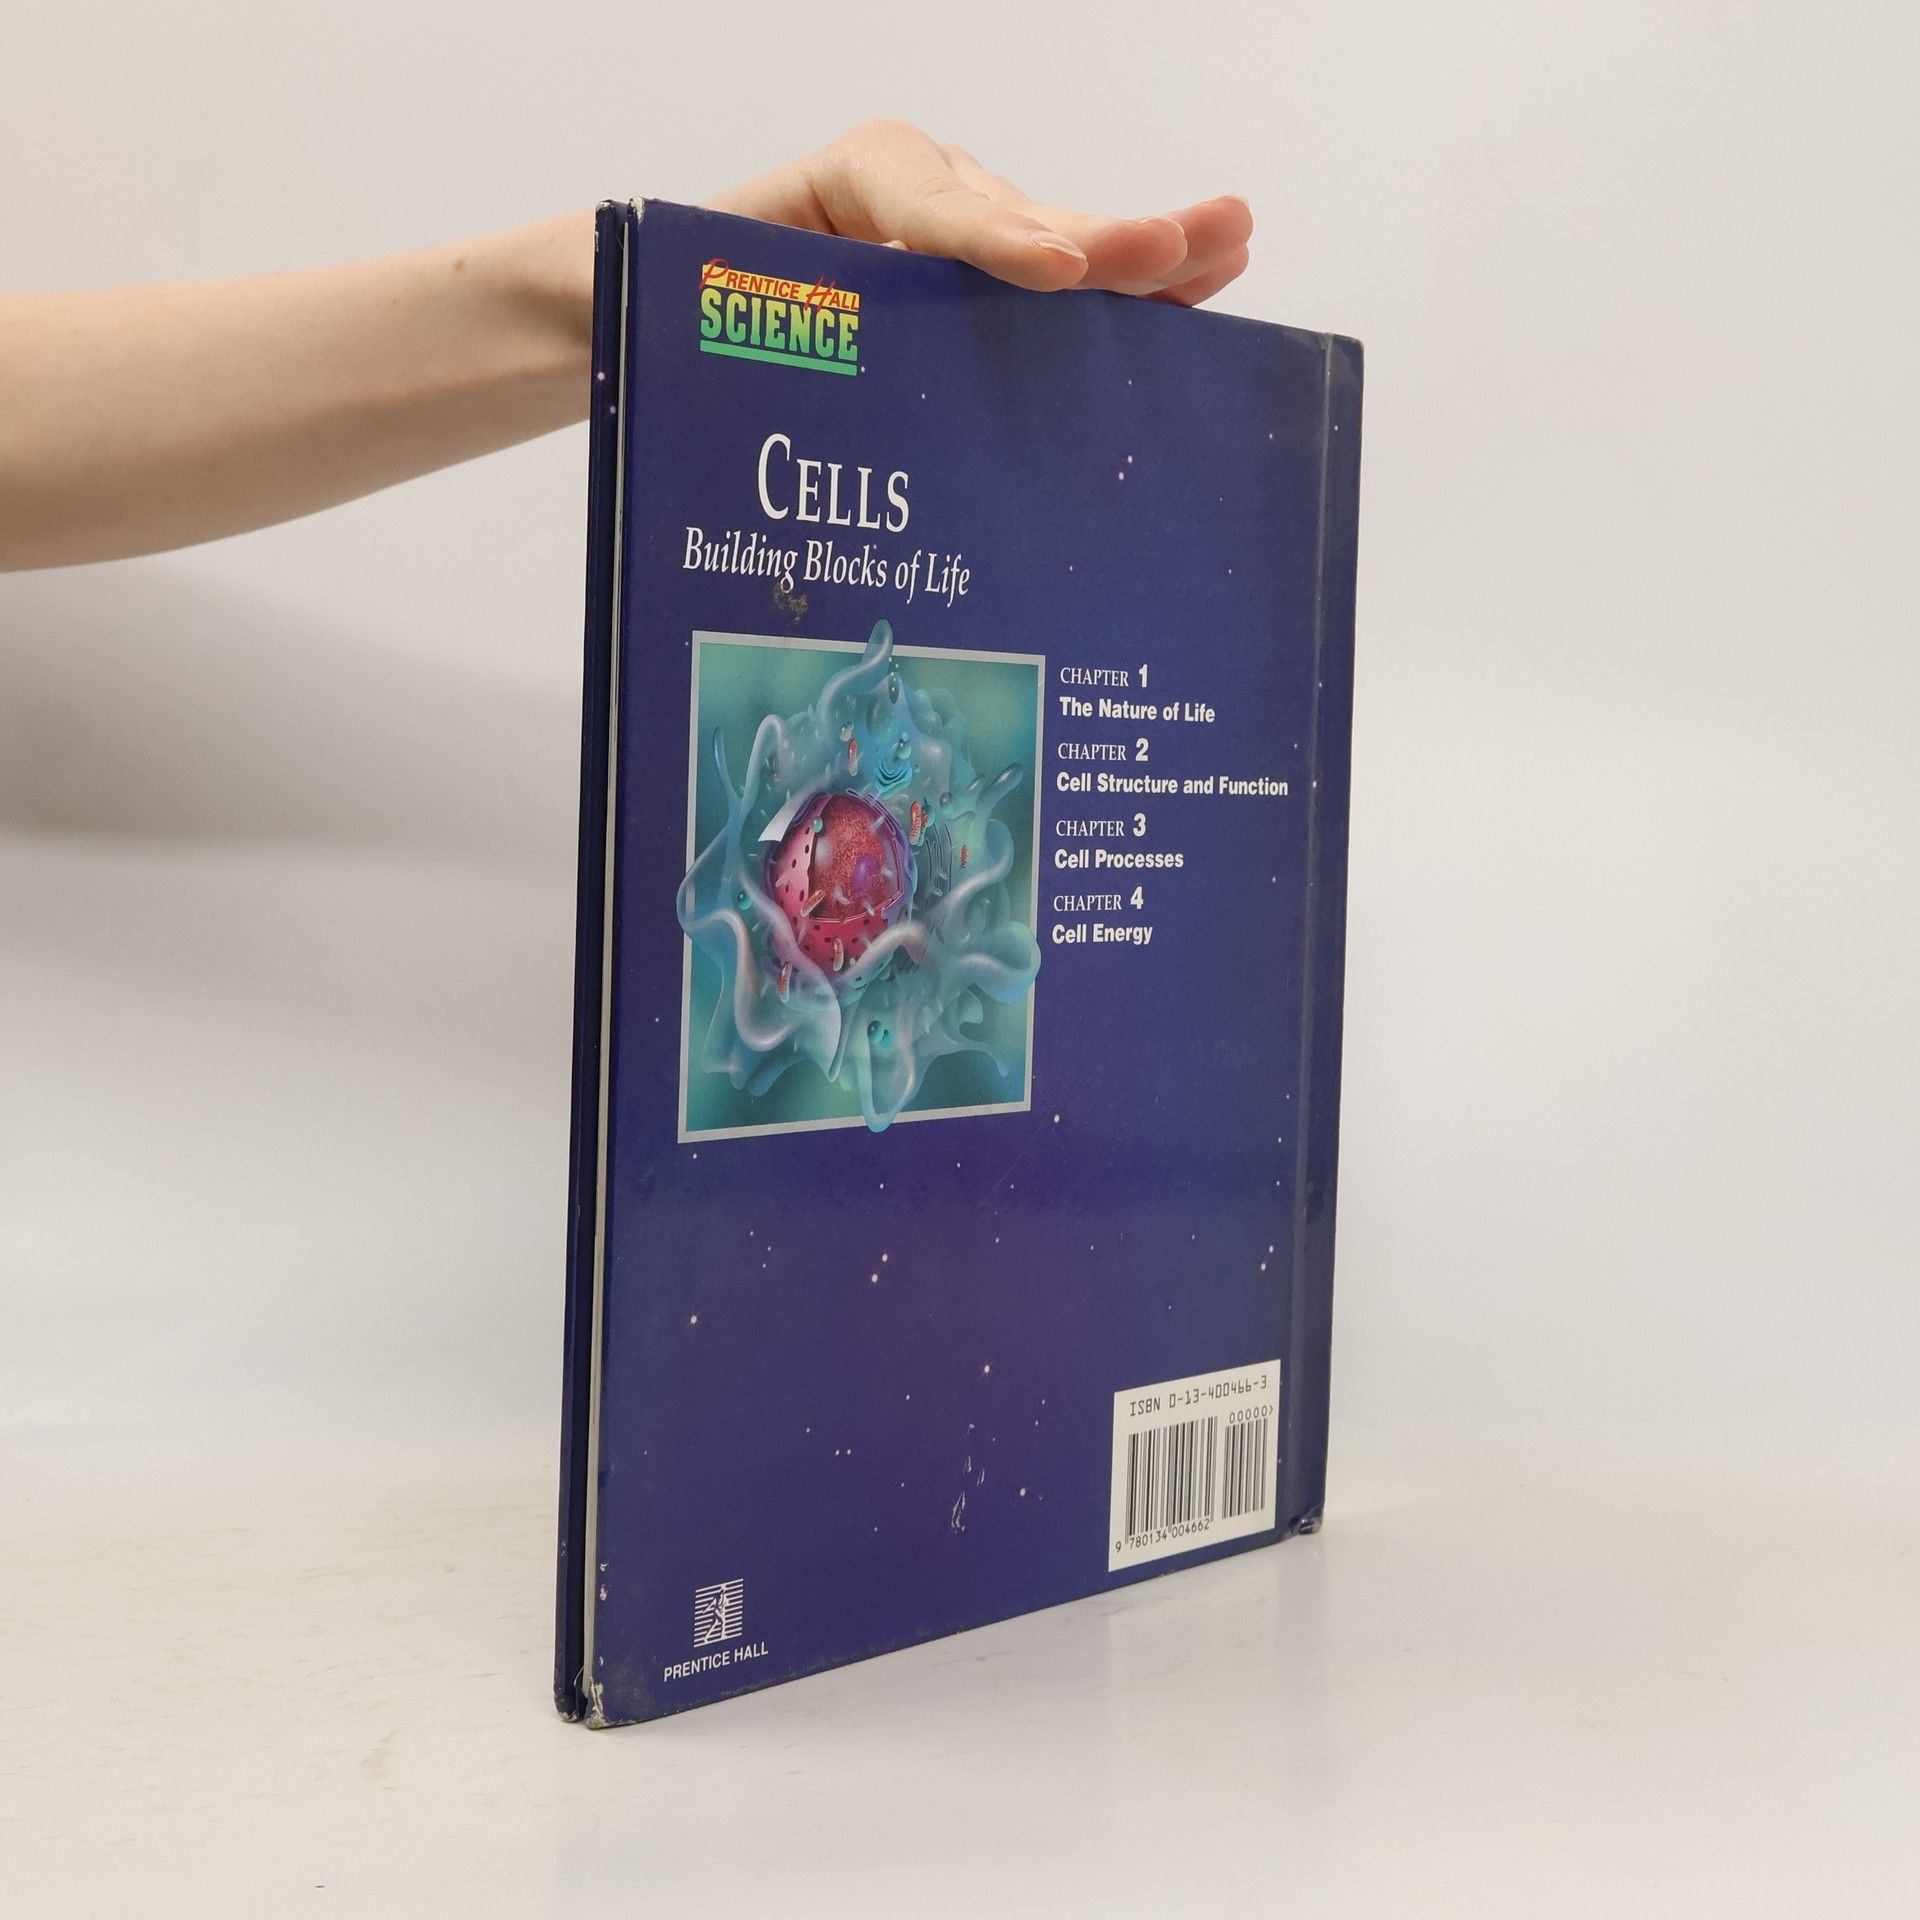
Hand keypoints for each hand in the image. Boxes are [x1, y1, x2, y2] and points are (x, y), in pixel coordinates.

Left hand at [711, 120, 1251, 306]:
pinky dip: (1141, 291)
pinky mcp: (999, 288)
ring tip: (1230, 239)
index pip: (921, 204)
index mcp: (843, 184)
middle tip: (1171, 245)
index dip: (989, 239)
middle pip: (1019, 219)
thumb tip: (649, 286)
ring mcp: (974, 240)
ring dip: (1149, 254)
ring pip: (1063, 248)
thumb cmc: (688, 291)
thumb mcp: (668, 277)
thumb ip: (661, 278)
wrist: (708, 295)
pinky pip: (1075, 286)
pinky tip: (1213, 279)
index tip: (1054, 272)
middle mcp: (926, 197)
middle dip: (1100, 238)